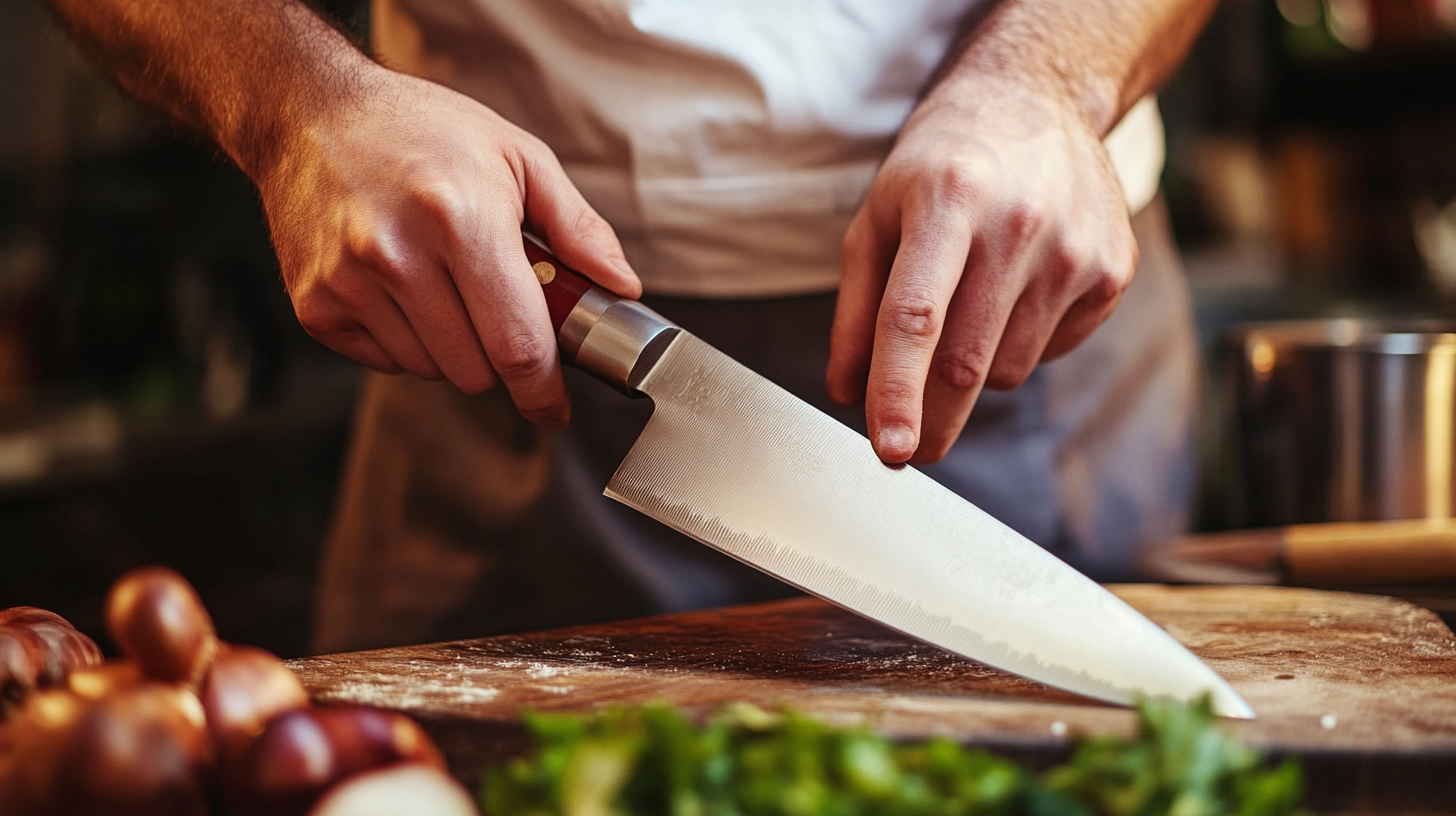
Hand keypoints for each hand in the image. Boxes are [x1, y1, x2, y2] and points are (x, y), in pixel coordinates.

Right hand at [256, 66, 639, 429]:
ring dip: (451, 346)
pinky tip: (401, 286)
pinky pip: (386, 362)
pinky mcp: (316, 305)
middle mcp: (398, 257)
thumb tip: (620, 286)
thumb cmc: (423, 130)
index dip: (543, 392)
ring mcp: (349, 284)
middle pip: (476, 372)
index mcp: (461, 220)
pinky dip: (406, 340)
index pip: (516, 346)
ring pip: (431, 371)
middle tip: (495, 303)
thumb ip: (578, 228)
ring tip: (443, 280)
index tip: (555, 409)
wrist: (309, 114)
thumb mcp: (519, 157)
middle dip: (499, 354)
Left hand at [826, 78, 1137, 463]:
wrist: (1038, 100)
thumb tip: (847, 390)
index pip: (916, 318)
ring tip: (966, 309)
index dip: (898, 391)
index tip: (890, 447)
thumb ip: (857, 307)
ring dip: (973, 371)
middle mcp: (1019, 224)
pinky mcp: (1113, 271)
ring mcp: (1075, 250)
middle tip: (906, 447)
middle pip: (966, 362)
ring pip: (1008, 370)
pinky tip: (1011, 295)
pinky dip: (1017, 346)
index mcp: (949, 200)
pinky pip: (1050, 352)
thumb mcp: (879, 215)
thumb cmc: (944, 161)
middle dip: (930, 422)